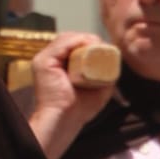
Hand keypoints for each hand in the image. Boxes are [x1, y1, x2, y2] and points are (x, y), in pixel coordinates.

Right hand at [28, 31, 116, 158]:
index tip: (104, 49)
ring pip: (66, 38)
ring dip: (83, 39)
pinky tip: (88, 46)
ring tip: (96, 46)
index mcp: (59, 65)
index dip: (89, 44)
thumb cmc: (79, 109)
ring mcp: (44, 59)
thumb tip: (115, 64)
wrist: (65, 120)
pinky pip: (61, 44)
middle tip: (102, 47)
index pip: (73, 45)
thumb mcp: (98, 89)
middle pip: (69, 39)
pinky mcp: (43, 61)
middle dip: (87, 40)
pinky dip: (76, 41)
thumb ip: (106, 76)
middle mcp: (50, 60)